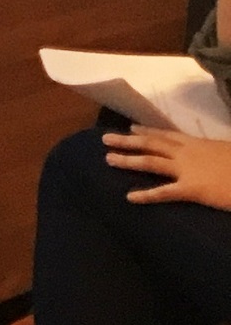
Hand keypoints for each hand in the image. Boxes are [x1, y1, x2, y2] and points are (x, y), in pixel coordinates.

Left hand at [105, 127, 230, 209]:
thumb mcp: (227, 152)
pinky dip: (146, 195)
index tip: (131, 126)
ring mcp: (188, 169)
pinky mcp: (192, 189)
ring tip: (107, 159)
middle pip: (152, 143)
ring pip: (151, 161)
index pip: (168, 135)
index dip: (148, 131)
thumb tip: (210, 153)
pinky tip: (130, 197)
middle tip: (105, 139)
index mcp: (199, 144)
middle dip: (128, 140)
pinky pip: (165, 192)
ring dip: (128, 160)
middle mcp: (188, 152)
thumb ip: (215, 152)